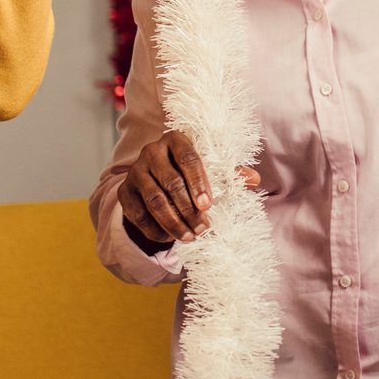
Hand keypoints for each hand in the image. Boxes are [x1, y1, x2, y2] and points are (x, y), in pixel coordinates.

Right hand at [117, 128, 262, 251]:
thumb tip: (254, 179)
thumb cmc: (189, 172)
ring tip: (189, 237)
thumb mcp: (209, 169)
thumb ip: (230, 174)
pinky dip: (154, 229)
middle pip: (170, 182)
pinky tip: (169, 238)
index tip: (208, 205)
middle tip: (203, 228)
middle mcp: (152, 152)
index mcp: (175, 139)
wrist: (156, 179)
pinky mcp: (125, 192)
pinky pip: (138, 214)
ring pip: (154, 200)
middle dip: (188, 209)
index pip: (188, 158)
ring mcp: (135, 172)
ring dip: (173, 222)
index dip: (199, 183)